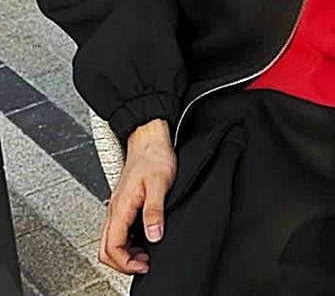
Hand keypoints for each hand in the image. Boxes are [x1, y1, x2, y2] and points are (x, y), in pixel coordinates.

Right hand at [99, 119, 176, 273]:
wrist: (149, 137)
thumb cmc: (154, 156)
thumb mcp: (159, 183)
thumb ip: (154, 211)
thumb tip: (154, 236)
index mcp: (120, 207)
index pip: (112, 247)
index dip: (126, 263)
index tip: (144, 265)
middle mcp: (114, 209)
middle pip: (105, 249)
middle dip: (123, 263)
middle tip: (144, 264)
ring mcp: (117, 207)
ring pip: (110, 241)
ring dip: (125, 253)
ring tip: (145, 254)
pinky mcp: (123, 203)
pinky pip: (118, 230)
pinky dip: (127, 241)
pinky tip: (143, 238)